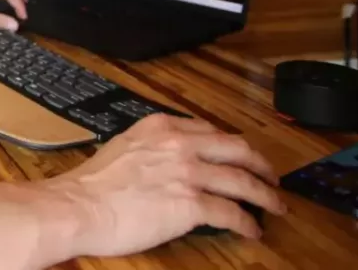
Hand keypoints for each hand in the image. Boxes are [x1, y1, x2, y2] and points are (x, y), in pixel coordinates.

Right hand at [37, 114, 286, 259]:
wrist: (80, 206)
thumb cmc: (91, 184)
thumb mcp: (124, 147)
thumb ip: (152, 147)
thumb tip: (166, 161)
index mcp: (161, 127)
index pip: (210, 131)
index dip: (231, 145)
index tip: (239, 155)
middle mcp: (180, 144)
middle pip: (237, 149)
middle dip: (261, 164)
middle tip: (273, 177)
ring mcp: (188, 173)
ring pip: (242, 180)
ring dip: (265, 195)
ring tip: (277, 206)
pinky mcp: (191, 205)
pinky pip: (231, 213)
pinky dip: (248, 222)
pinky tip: (254, 230)